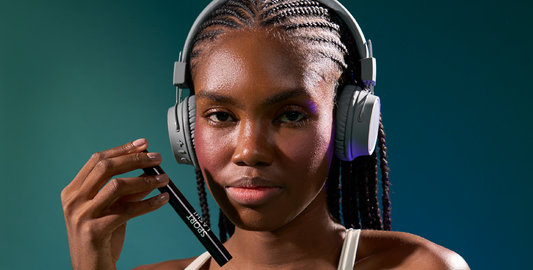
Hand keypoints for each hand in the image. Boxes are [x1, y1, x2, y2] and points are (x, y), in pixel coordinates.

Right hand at [61, 139, 169, 269]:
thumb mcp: (112, 209)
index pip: (97, 160)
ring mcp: (81, 215)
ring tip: (164, 179)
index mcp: (73, 191)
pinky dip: (149, 203)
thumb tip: (149, 169)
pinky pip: (127, 210)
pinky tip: (163, 199)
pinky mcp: (95, 231)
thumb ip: (127, 190)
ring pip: (116, 186)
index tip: (143, 144)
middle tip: (156, 158)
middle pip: (106, 167)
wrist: (91, 268)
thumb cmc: (102, 237)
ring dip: (145, 180)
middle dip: (134, 159)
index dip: (122, 149)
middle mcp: (73, 201)